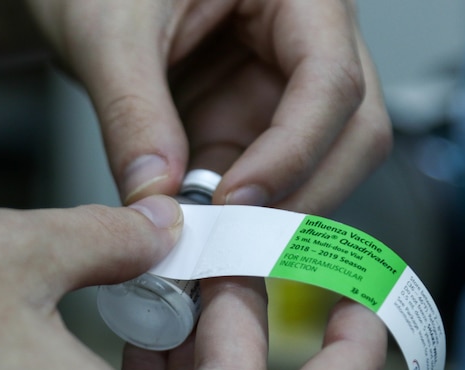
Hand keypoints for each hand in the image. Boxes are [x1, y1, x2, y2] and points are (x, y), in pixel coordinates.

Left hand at [28, 0, 391, 213]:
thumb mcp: (110, 29)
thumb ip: (132, 111)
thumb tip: (155, 195)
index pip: (331, 79)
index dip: (295, 150)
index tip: (238, 200)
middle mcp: (308, 42)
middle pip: (353, 132)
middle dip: (302, 196)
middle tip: (238, 243)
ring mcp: (283, 89)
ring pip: (320, 168)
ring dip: (272, 215)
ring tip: (215, 245)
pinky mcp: (251, 124)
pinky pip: (267, 182)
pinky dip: (240, 216)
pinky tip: (207, 232)